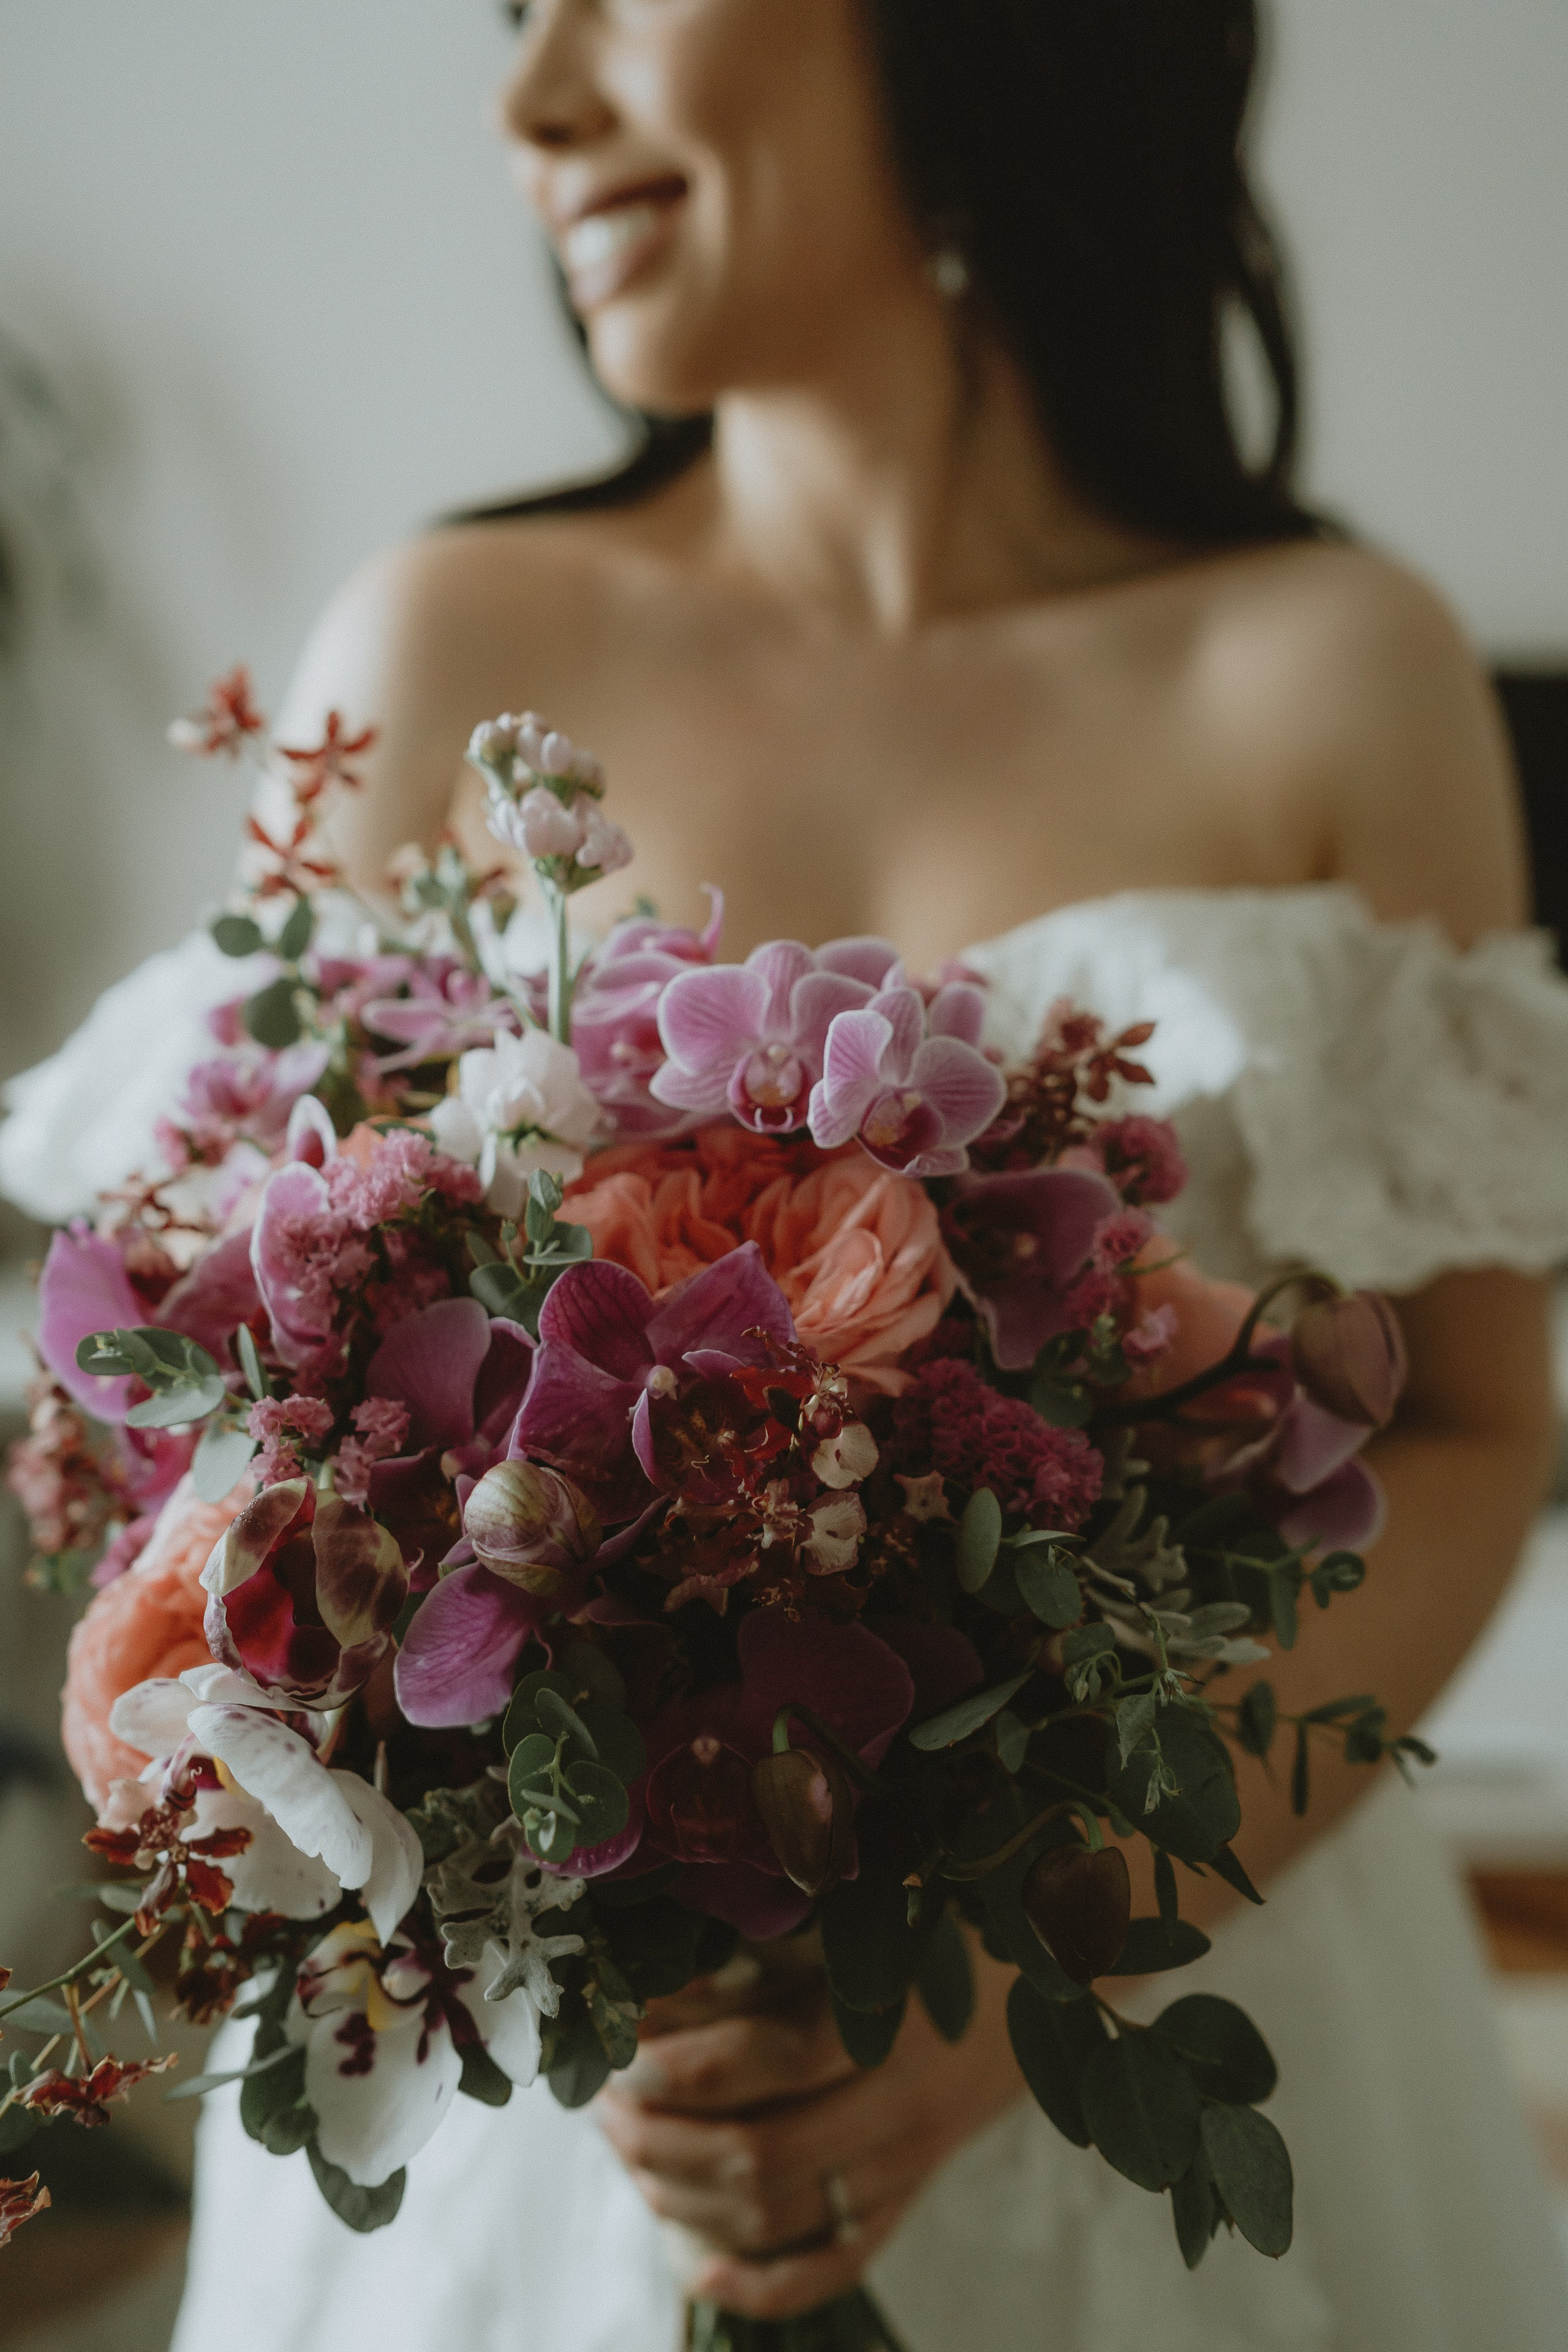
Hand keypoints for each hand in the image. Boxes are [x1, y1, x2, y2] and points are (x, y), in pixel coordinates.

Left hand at [596, 1932, 1022, 2322]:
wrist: (1050, 1987)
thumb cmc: (942, 1929)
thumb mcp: (873, 1911)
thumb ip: (783, 1928)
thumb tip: (670, 1956)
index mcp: (891, 2020)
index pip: (765, 2063)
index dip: (678, 2062)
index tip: (622, 2043)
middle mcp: (900, 2107)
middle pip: (758, 2157)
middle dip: (659, 2138)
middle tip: (604, 2104)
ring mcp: (904, 2168)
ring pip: (776, 2218)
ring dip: (682, 2197)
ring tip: (627, 2151)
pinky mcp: (905, 2202)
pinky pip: (831, 2267)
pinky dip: (759, 2286)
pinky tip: (697, 2268)